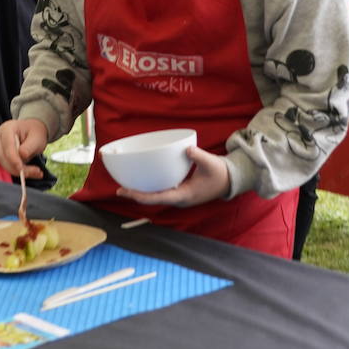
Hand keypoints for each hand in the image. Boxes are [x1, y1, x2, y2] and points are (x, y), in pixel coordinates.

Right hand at [0, 118, 48, 179]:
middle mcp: (0, 137)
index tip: (21, 168)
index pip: (7, 145)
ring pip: (4, 164)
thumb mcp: (37, 137)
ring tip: (36, 172)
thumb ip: (29, 146)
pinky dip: (19, 171)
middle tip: (35, 171)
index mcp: (7, 128)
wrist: (33, 131)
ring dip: (19, 171)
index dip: (13, 158)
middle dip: (17, 168)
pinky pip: (8, 166)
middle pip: (3, 156)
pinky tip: (31, 172)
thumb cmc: (35, 132)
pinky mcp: (2, 155)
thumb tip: (22, 155)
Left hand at [116, 146, 231, 207]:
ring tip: (125, 187)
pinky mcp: (179, 190)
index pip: (159, 198)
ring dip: (141, 192)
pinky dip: (149, 187)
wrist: (229, 181)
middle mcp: (178, 198)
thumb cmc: (220, 174)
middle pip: (153, 199)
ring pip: (155, 196)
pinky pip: (160, 191)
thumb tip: (187, 149)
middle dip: (136, 195)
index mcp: (184, 196)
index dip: (142, 196)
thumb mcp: (211, 164)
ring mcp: (178, 196)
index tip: (128, 192)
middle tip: (119, 189)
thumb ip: (199, 156)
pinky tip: (141, 180)